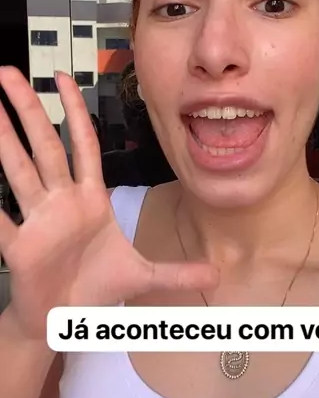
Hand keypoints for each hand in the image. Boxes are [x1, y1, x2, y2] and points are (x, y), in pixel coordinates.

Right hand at [0, 67, 217, 339]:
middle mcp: (60, 203)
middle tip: (8, 74)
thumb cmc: (95, 290)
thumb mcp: (142, 278)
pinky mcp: (20, 249)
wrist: (64, 323)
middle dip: (29, 110)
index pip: (83, 145)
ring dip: (5, 141)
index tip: (63, 77)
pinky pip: (3, 223)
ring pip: (20, 173)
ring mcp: (38, 222)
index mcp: (89, 200)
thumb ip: (178, 273)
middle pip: (46, 147)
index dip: (74, 110)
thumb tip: (218, 272)